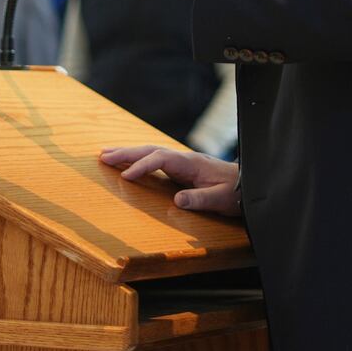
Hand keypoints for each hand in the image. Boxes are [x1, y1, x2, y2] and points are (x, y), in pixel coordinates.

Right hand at [99, 145, 240, 215]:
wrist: (249, 184)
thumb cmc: (236, 192)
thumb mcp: (221, 199)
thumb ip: (200, 199)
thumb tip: (177, 200)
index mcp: (191, 163)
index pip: (161, 159)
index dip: (142, 165)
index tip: (125, 176)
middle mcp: (184, 159)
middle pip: (151, 150)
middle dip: (126, 153)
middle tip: (102, 156)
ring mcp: (182, 162)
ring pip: (151, 153)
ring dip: (129, 153)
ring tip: (106, 154)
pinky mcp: (182, 169)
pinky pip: (155, 161)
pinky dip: (139, 160)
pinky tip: (128, 164)